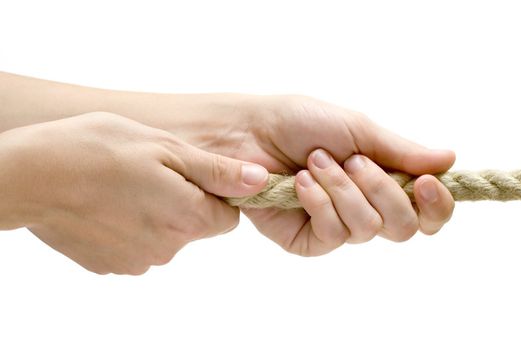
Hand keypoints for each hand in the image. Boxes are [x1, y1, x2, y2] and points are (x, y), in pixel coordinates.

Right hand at [0, 112, 268, 274]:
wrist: (27, 176)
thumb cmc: (96, 150)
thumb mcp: (165, 148)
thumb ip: (216, 171)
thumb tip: (260, 181)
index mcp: (189, 217)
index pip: (227, 215)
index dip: (213, 192)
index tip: (187, 172)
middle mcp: (169, 248)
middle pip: (194, 226)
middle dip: (182, 202)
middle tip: (148, 171)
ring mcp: (137, 261)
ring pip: (163, 236)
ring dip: (152, 213)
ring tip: (121, 184)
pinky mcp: (109, 265)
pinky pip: (132, 245)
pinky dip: (124, 226)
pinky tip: (103, 202)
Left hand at [168, 95, 455, 255]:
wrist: (246, 130)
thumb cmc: (299, 122)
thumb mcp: (359, 130)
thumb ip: (404, 152)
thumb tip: (450, 158)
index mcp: (387, 181)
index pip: (429, 211)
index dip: (437, 205)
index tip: (427, 183)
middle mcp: (368, 208)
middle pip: (406, 227)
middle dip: (384, 191)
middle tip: (355, 162)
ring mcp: (339, 227)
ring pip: (369, 229)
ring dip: (344, 190)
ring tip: (316, 162)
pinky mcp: (309, 241)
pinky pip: (334, 235)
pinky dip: (320, 203)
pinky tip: (300, 182)